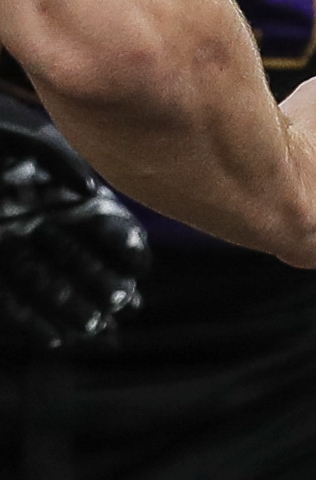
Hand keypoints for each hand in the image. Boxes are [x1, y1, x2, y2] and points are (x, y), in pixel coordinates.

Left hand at [0, 119, 147, 348]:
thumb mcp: (28, 142)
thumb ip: (61, 161)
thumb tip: (88, 190)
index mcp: (60, 196)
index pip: (102, 224)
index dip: (123, 245)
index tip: (139, 265)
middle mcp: (41, 225)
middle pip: (79, 259)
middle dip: (101, 282)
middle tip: (121, 301)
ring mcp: (13, 247)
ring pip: (46, 284)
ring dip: (70, 307)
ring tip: (92, 325)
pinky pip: (8, 301)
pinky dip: (29, 322)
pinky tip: (52, 338)